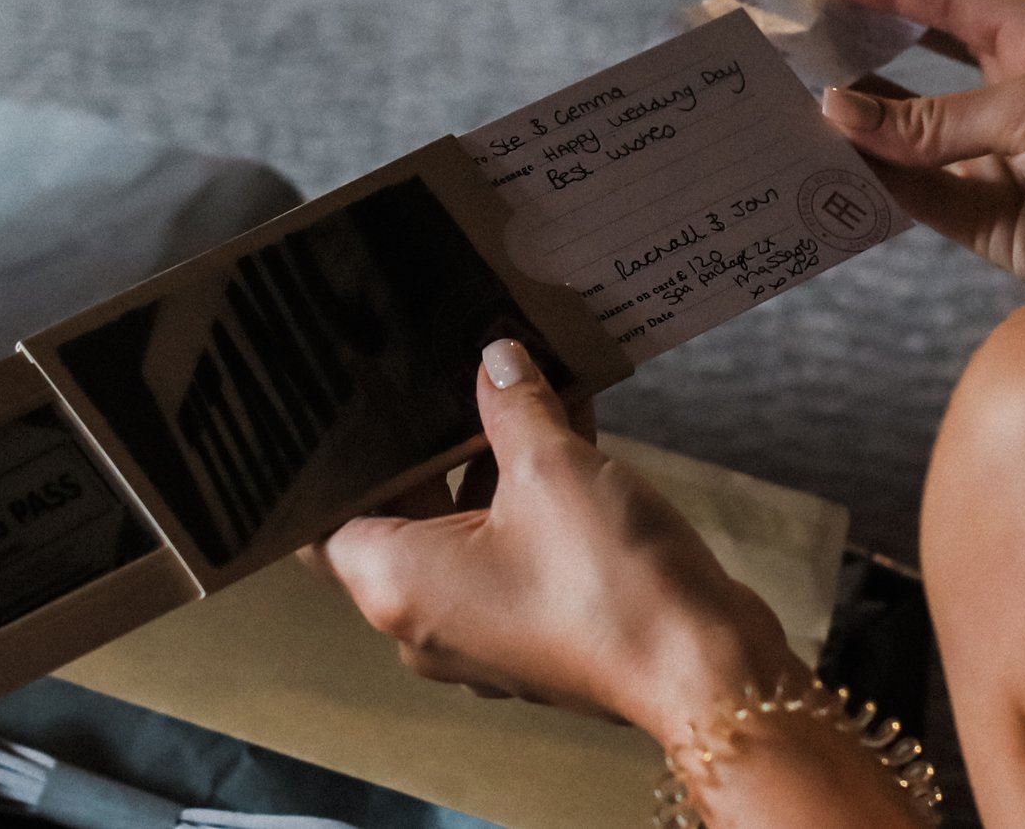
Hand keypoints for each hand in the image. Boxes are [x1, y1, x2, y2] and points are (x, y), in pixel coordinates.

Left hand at [311, 340, 801, 748]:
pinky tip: (572, 428)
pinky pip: (512, 554)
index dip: (332, 459)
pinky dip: (530, 500)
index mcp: (396, 584)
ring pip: (464, 532)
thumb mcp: (553, 465)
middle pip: (401, 518)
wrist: (703, 667)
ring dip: (493, 463)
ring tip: (521, 384)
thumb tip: (495, 356)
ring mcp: (483, 633)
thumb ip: (512, 404)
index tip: (353, 399)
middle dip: (432, 442)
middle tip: (443, 369)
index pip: (320, 521)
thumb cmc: (606, 577)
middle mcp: (424, 620)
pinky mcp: (537, 632)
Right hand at [825, 0, 1024, 289]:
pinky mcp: (996, 219)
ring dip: (861, 124)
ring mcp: (1004, 157)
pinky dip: (878, 182)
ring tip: (796, 107)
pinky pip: (921, 195)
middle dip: (862, 52)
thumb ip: (932, 118)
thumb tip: (839, 113)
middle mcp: (1018, 94)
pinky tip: (833, 165)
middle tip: (797, 41)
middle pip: (922, 63)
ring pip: (913, 135)